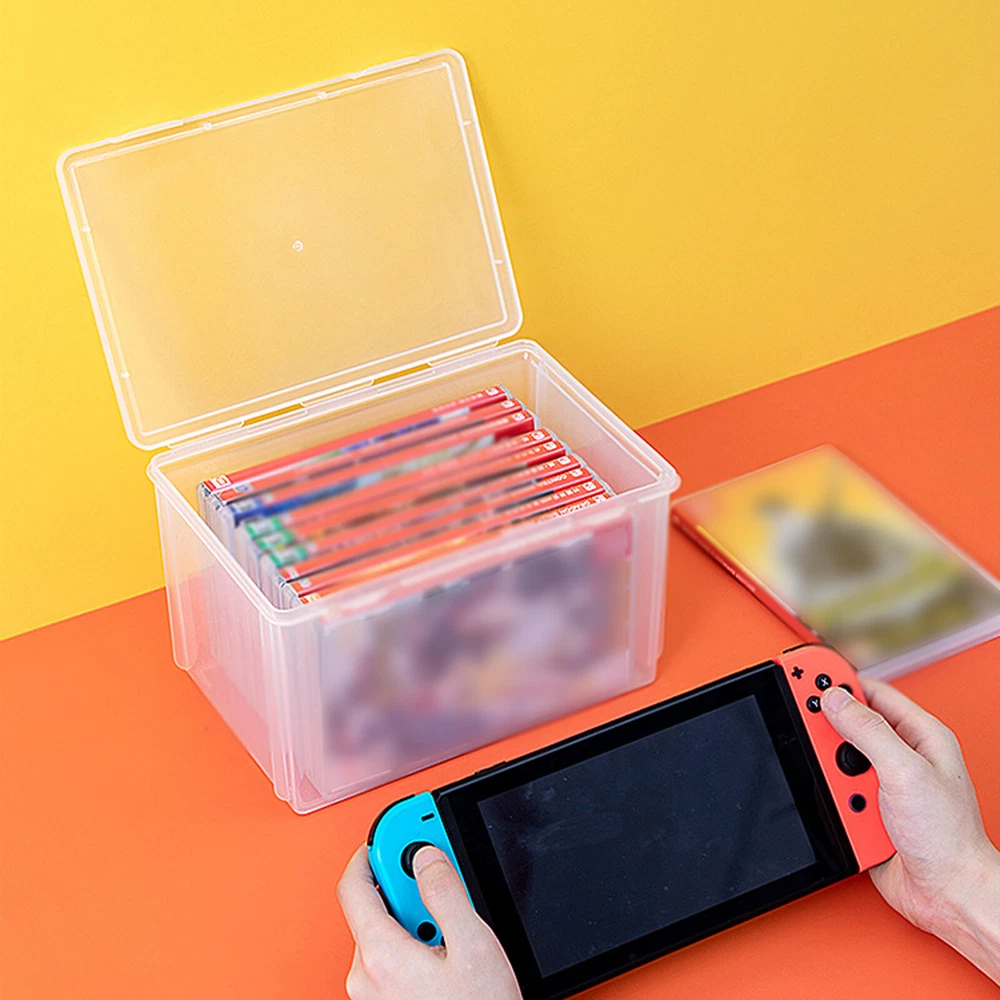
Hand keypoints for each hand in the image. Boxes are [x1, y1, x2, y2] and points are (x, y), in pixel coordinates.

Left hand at [337, 844, 522, 999]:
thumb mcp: (473, 946)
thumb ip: (446, 893)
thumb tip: (425, 856)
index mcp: (378, 956)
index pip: (355, 884)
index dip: (377, 848)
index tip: (399, 828)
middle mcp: (365, 975)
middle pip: (376, 904)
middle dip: (410, 883)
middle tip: (443, 872)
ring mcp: (372, 993)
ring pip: (386, 930)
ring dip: (419, 915)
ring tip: (458, 928)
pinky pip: (391, 954)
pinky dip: (415, 939)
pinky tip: (447, 950)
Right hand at [822, 678, 999, 982]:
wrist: (947, 895)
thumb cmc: (949, 838)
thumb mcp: (906, 772)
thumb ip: (868, 732)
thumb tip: (835, 699)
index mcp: (919, 735)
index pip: (869, 692)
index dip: (836, 679)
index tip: (803, 670)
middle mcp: (899, 756)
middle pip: (843, 725)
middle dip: (823, 731)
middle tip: (796, 719)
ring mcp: (880, 783)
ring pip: (832, 762)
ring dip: (829, 776)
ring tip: (841, 790)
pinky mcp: (863, 809)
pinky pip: (831, 794)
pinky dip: (831, 802)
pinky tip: (847, 812)